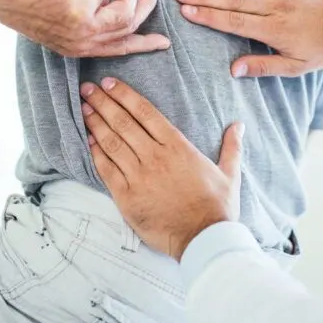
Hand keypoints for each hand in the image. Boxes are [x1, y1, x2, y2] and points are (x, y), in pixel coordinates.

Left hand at [0, 0, 169, 57]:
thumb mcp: (59, 9)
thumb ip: (85, 8)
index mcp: (75, 47)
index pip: (117, 50)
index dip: (143, 44)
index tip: (163, 42)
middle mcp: (82, 43)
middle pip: (130, 29)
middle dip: (147, 5)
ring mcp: (84, 29)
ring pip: (128, 11)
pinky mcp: (84, 9)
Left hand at [79, 78, 242, 261]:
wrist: (204, 239)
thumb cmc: (217, 207)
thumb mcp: (229, 173)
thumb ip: (231, 146)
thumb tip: (238, 125)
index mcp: (177, 146)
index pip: (145, 112)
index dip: (125, 95)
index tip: (109, 83)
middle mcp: (155, 157)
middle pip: (123, 122)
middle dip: (103, 103)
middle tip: (88, 89)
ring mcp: (139, 176)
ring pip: (112, 143)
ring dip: (96, 123)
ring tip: (84, 108)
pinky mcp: (127, 197)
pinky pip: (107, 170)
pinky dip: (96, 153)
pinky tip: (88, 140)